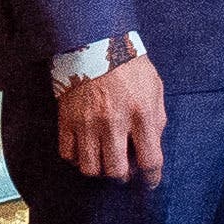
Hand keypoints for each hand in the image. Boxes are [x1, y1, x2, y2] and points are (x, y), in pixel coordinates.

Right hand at [55, 52, 166, 188]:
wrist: (95, 42)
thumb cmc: (129, 66)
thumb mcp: (155, 89)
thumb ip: (156, 121)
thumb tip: (152, 148)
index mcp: (141, 113)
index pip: (150, 160)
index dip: (152, 178)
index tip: (150, 181)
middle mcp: (113, 122)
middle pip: (117, 171)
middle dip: (124, 176)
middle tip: (125, 168)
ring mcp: (87, 122)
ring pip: (90, 169)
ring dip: (100, 169)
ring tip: (104, 158)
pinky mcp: (67, 119)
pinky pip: (68, 154)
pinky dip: (77, 158)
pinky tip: (86, 147)